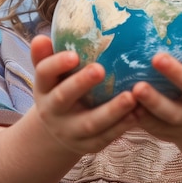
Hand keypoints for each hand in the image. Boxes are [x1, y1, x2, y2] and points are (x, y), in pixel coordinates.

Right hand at [30, 35, 137, 155]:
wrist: (58, 132)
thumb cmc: (60, 88)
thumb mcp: (51, 75)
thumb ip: (46, 55)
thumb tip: (41, 37)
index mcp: (44, 88)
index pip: (44, 73)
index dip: (56, 64)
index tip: (73, 55)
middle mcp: (52, 111)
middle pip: (63, 97)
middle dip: (81, 84)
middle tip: (100, 69)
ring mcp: (70, 131)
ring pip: (90, 122)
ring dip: (112, 110)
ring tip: (131, 96)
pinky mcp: (88, 145)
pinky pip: (106, 137)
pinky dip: (123, 126)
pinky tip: (140, 112)